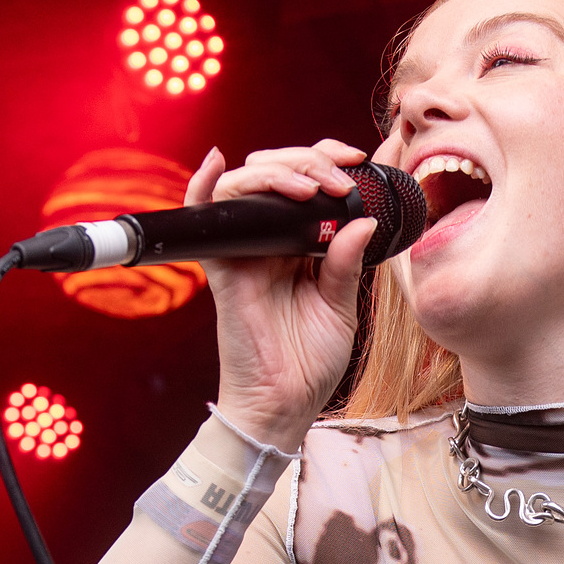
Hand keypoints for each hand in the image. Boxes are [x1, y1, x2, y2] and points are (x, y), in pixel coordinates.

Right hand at [188, 140, 380, 448]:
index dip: (326, 160)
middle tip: (339, 177)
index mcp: (298, 245)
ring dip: (277, 173)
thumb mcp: (341, 306)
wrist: (285, 404)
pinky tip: (215, 162)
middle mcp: (268, 241)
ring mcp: (243, 252)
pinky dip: (201, 186)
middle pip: (274, 172)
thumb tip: (362, 219)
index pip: (305, 182)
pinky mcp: (224, 270)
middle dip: (307, 161)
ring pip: (244, 186)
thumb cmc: (310, 361)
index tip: (357, 160)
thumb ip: (347, 263)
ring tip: (312, 188)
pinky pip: (203, 221)